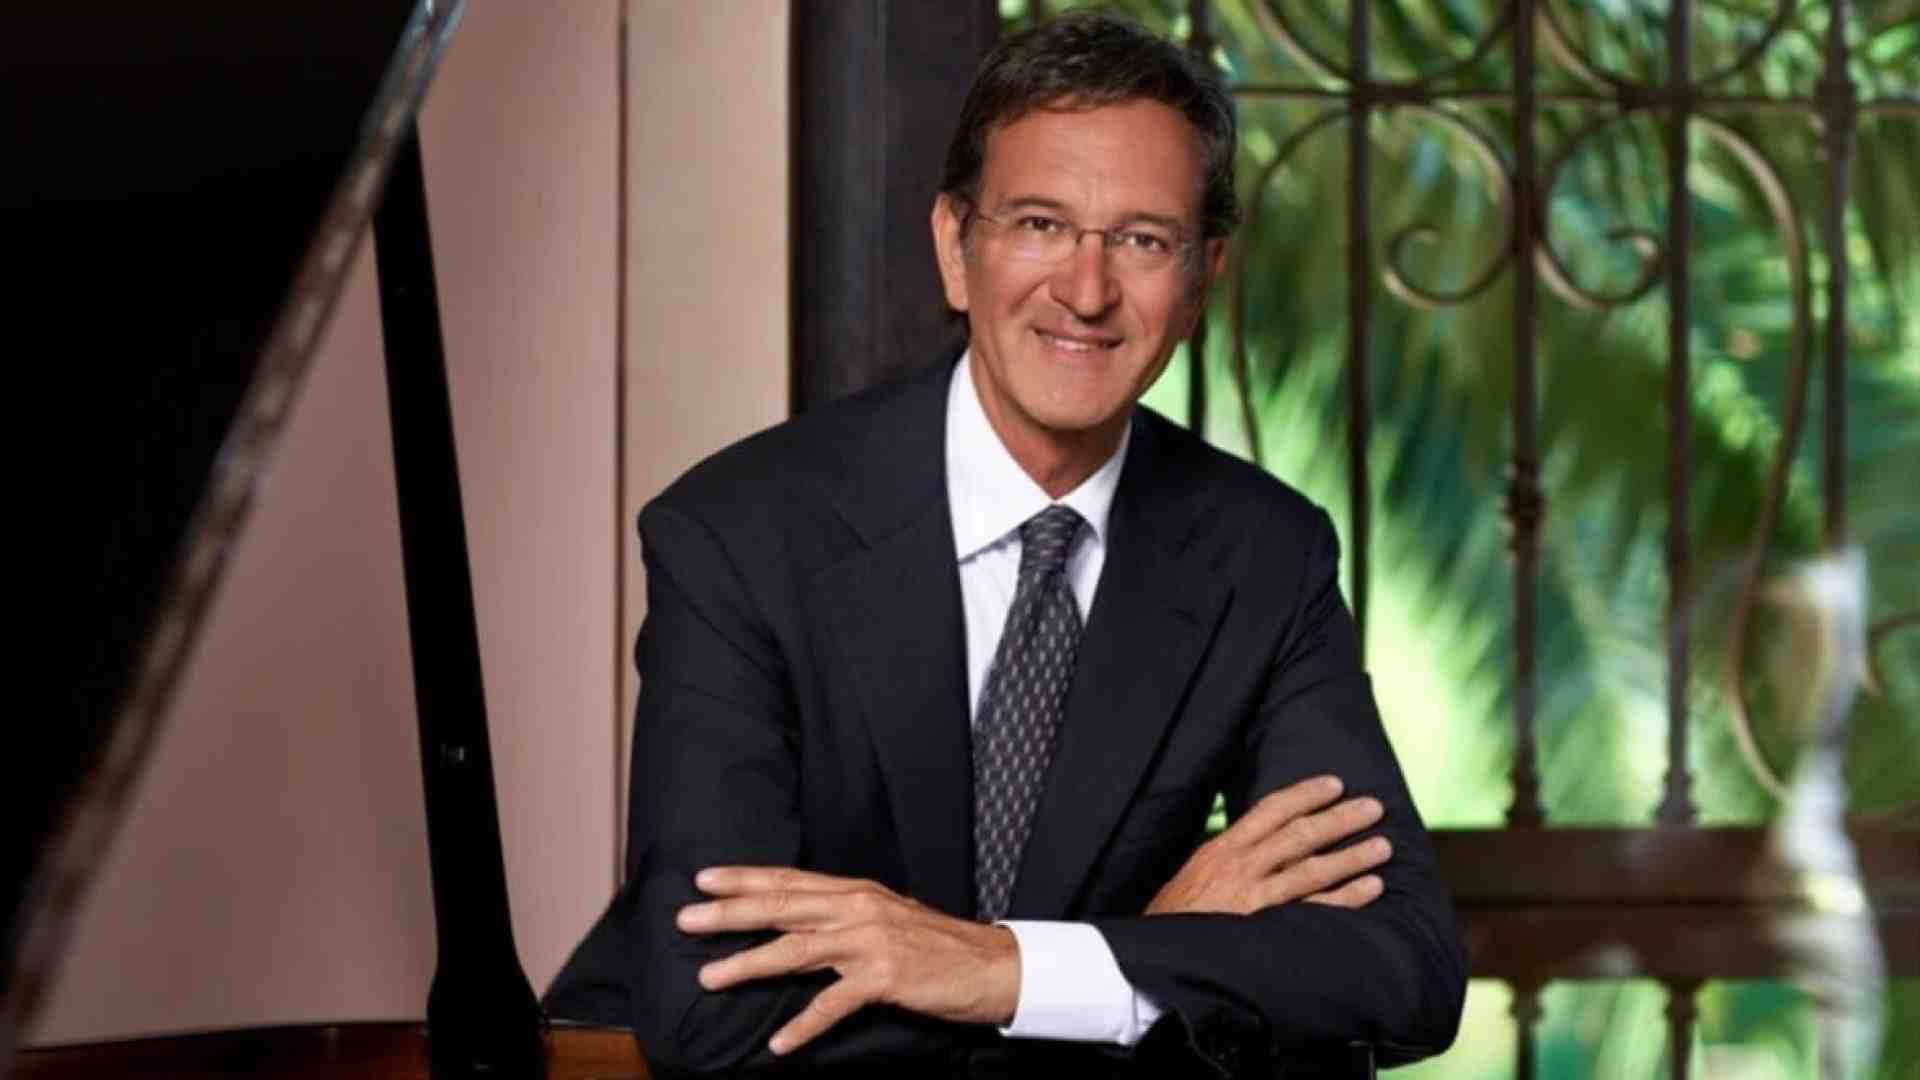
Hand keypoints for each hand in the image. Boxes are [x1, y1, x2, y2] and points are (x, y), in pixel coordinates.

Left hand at [677, 867, 1020, 1055]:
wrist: (990, 965)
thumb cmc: (933, 945)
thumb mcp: (883, 918)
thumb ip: (840, 917)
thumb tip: (793, 922)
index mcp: (854, 892)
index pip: (789, 880)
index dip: (744, 877)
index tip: (704, 878)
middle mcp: (857, 909)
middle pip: (782, 907)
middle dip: (730, 913)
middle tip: (686, 919)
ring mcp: (871, 941)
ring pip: (797, 950)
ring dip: (749, 964)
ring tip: (709, 977)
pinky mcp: (886, 978)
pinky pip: (835, 1003)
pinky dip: (805, 1024)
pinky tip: (779, 1043)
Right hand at [1145, 775, 1390, 914]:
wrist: (1156, 960)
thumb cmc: (1172, 919)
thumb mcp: (1192, 875)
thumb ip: (1224, 858)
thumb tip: (1252, 842)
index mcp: (1222, 849)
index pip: (1271, 810)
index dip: (1305, 793)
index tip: (1334, 783)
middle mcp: (1242, 867)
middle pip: (1301, 833)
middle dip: (1340, 818)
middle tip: (1373, 807)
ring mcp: (1257, 898)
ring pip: (1315, 868)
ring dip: (1353, 855)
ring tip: (1383, 845)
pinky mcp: (1268, 928)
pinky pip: (1317, 910)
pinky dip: (1348, 897)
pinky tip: (1372, 887)